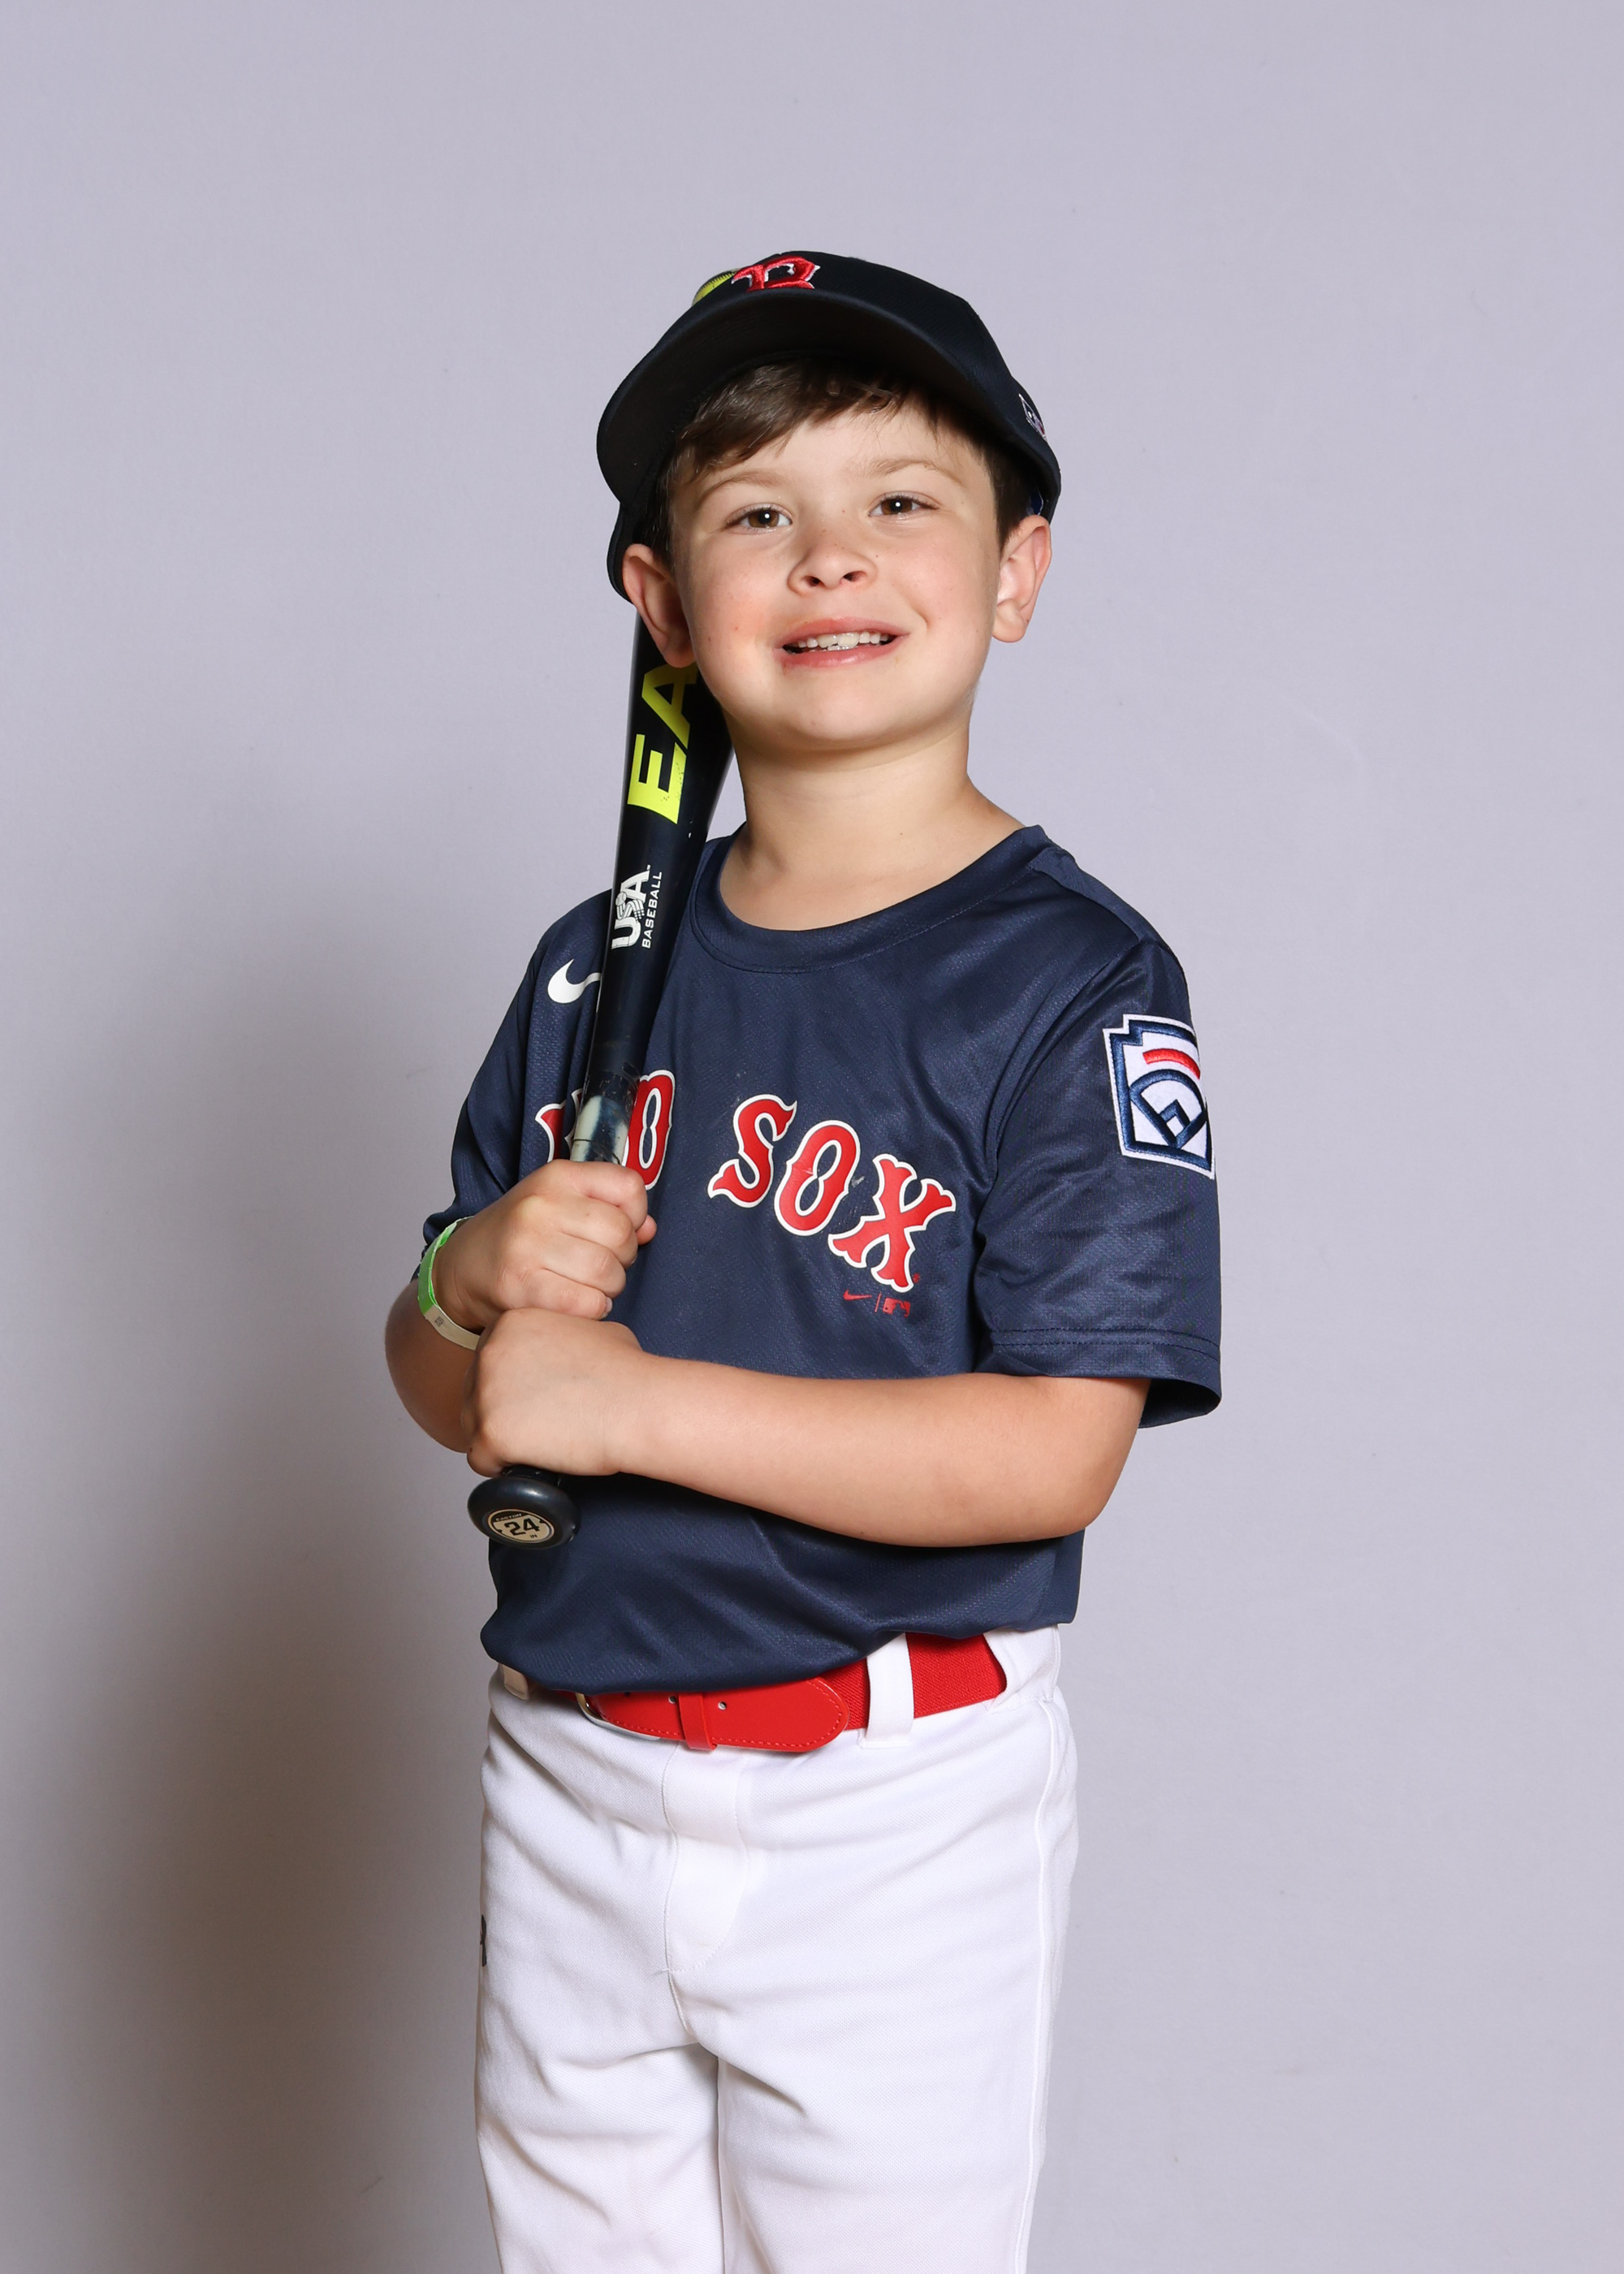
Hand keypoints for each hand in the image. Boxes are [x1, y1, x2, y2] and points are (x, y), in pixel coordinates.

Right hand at [434, 1161, 654, 1331]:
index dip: (635, 1215)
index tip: (615, 1231)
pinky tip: (577, 1304)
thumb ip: (610, 1208)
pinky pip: (586, 1303)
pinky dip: (593, 1309)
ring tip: (589, 1287)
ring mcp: (527, 1245)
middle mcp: (541, 1205)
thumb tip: (649, 1229)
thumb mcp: (561, 1204)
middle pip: (621, 1235)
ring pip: (607, 1273)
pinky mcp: (520, 1287)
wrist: (462, 1268)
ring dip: (609, 1288)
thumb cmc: (521, 1235)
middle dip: (623, 1259)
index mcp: (556, 1177)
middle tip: (603, 1267)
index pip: (629, 1186)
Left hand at [464, 1308, 647, 1478]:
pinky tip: (529, 1462)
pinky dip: (502, 1466)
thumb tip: (561, 1352)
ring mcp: (486, 1394)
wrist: (635, 1404)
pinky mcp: (491, 1433)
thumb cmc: (624, 1371)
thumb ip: (560, 1335)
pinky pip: (481, 1459)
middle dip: (501, 1410)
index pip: (488, 1361)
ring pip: (473, 1426)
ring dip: (499, 1438)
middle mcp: (489, 1353)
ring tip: (535, 1444)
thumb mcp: (589, 1329)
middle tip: (535, 1424)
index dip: (508, 1384)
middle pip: (475, 1392)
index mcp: (509, 1324)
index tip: (529, 1398)